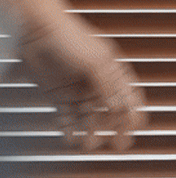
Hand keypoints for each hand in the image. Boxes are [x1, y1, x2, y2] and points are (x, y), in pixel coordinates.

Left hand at [16, 14, 145, 150]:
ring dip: (92, 132)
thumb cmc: (71, 40)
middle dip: (117, 129)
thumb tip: (118, 110)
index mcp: (114, 72)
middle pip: (113, 112)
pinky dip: (70, 129)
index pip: (131, 96)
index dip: (135, 112)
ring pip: (90, 118)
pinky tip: (70, 139)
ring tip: (89, 145)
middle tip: (120, 145)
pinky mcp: (60, 96)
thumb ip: (107, 86)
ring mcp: (80, 90)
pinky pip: (68, 117)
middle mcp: (99, 84)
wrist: (38, 32)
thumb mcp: (94, 62)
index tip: (136, 129)